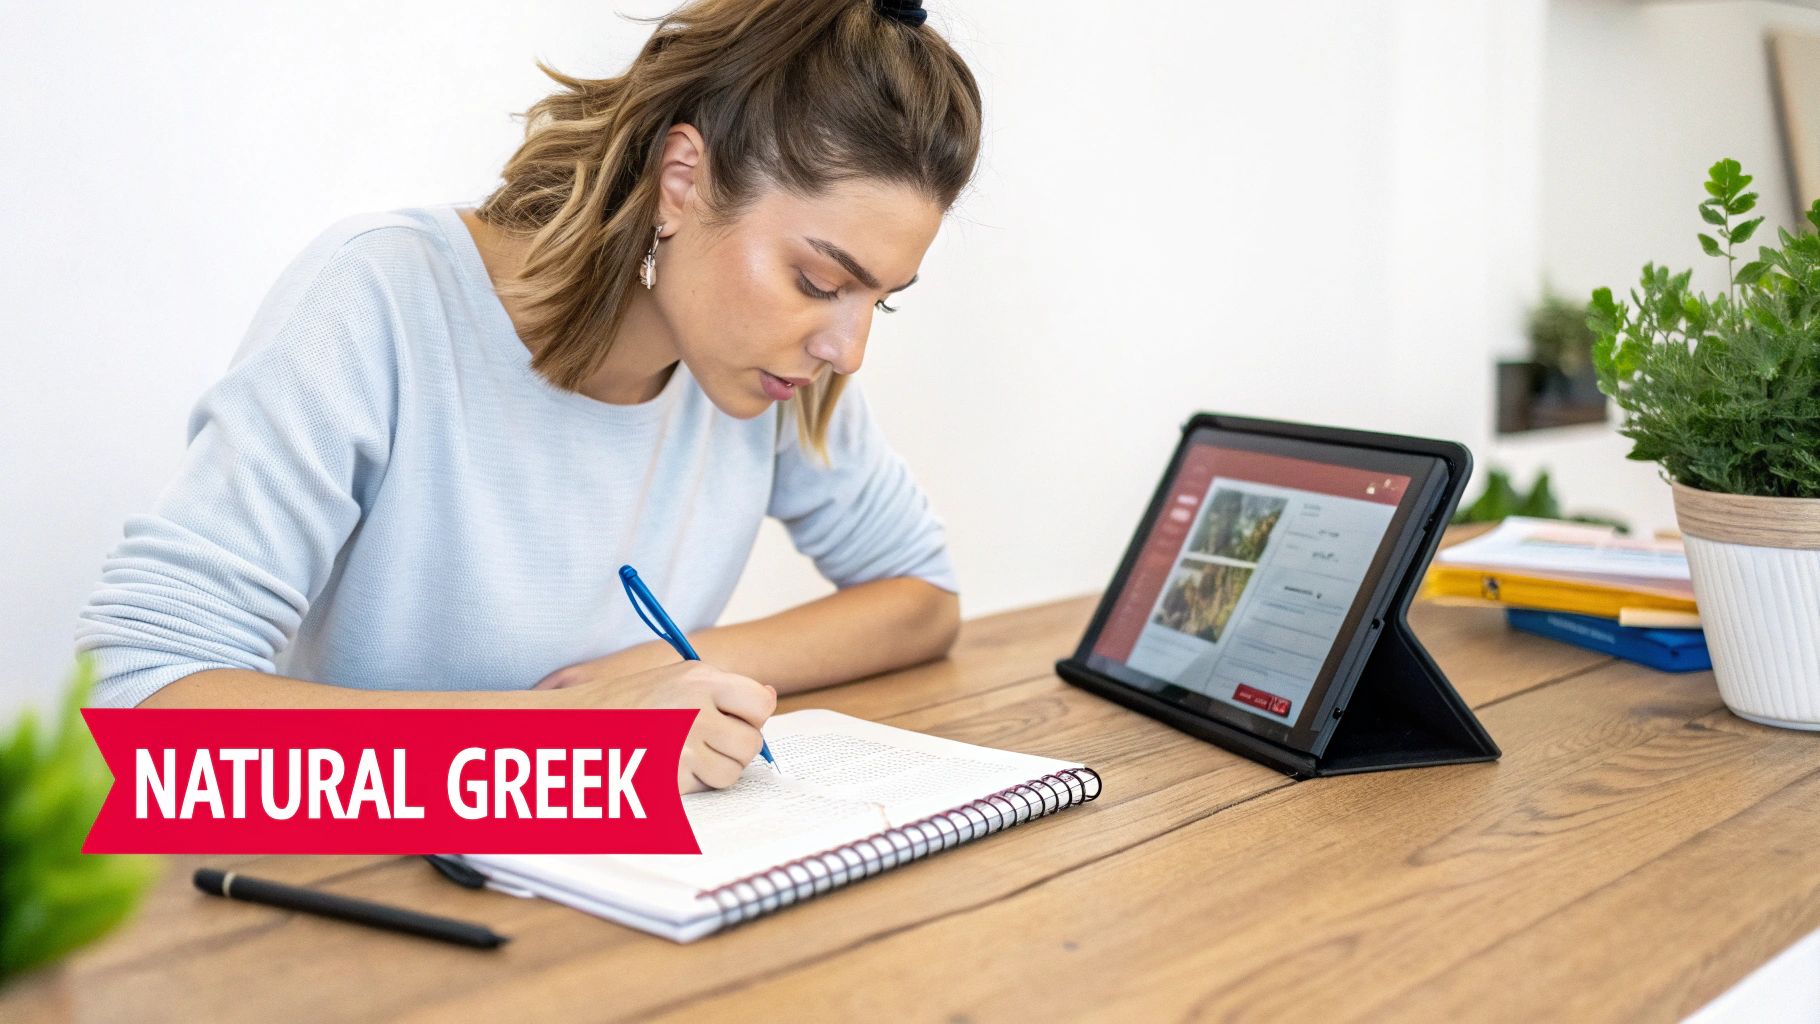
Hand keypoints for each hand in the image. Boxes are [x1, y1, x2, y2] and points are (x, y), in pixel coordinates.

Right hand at [533, 660, 775, 794]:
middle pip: (751, 743)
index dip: (752, 717)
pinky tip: (664, 768)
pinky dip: (691, 786)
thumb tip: (769, 698)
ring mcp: (680, 746)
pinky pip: (704, 790)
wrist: (568, 728)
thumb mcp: (673, 678)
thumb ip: (723, 688)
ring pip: (732, 773)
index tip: (734, 720)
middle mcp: (694, 709)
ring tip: (681, 755)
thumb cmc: (623, 703)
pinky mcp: (667, 779)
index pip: (760, 704)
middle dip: (734, 749)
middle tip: (705, 743)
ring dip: (714, 772)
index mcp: (698, 678)